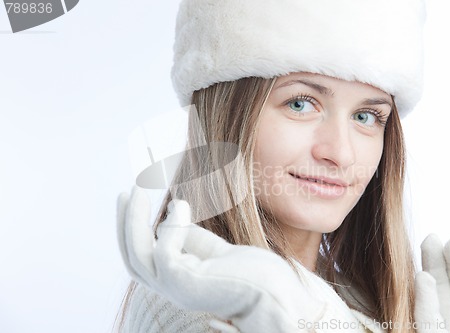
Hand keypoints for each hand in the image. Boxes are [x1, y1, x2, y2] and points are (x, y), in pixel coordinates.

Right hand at [116, 186, 327, 332]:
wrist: (277, 292)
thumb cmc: (251, 272)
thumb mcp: (212, 248)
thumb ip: (188, 235)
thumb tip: (170, 209)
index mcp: (177, 281)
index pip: (142, 258)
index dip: (131, 229)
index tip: (133, 198)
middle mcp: (172, 289)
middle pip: (132, 259)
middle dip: (124, 224)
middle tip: (126, 192)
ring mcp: (178, 289)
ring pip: (138, 256)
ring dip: (132, 222)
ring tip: (136, 191)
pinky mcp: (188, 284)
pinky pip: (164, 252)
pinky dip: (169, 226)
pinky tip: (180, 206)